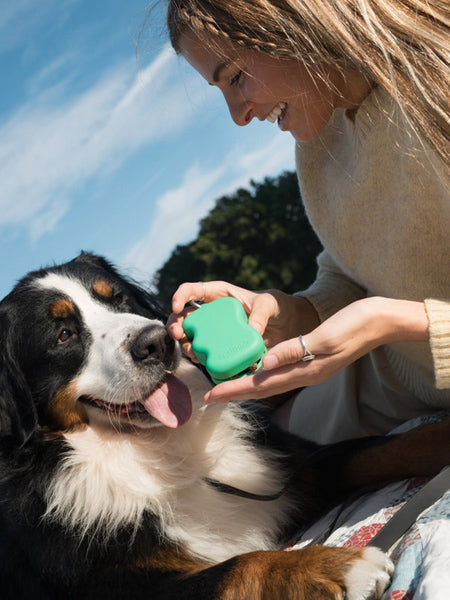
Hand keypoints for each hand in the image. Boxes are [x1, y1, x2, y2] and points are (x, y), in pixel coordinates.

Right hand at [168, 280, 319, 361]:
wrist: (289, 327)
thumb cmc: (277, 307)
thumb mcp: (270, 304)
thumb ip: (261, 313)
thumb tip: (252, 331)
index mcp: (219, 295)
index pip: (192, 290)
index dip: (180, 296)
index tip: (177, 307)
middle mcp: (213, 313)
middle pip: (185, 316)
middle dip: (176, 324)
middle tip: (177, 334)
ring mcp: (216, 332)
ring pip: (191, 337)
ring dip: (186, 344)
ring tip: (192, 352)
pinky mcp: (222, 348)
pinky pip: (207, 353)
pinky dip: (202, 358)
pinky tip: (204, 362)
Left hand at [201, 297, 428, 403]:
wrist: (379, 322)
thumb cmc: (354, 325)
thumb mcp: (325, 336)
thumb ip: (294, 350)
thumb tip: (265, 363)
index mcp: (306, 370)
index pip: (262, 384)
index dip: (235, 390)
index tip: (211, 396)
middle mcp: (305, 374)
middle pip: (262, 388)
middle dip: (235, 392)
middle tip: (209, 396)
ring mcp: (309, 369)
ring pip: (270, 382)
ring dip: (246, 385)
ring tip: (225, 386)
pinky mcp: (312, 361)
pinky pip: (280, 373)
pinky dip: (262, 375)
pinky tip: (254, 370)